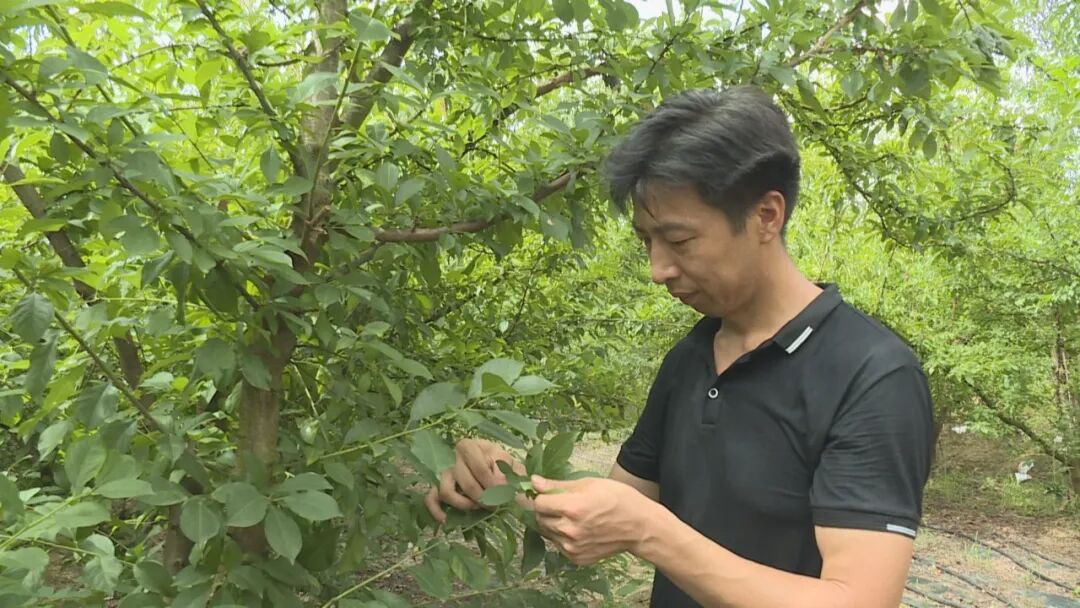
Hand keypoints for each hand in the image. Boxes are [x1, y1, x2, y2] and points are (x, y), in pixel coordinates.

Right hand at [424, 438, 523, 522]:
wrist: (494, 466)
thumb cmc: (499, 463)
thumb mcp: (507, 462)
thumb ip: (506, 472)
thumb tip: (500, 485)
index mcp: (470, 447)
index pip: (480, 469)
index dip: (493, 486)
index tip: (503, 493)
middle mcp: (453, 459)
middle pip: (467, 484)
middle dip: (483, 499)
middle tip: (495, 505)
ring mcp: (444, 474)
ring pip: (446, 492)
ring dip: (464, 504)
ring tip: (478, 507)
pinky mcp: (438, 487)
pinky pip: (431, 499)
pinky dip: (437, 511)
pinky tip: (447, 519)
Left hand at [532, 475, 654, 565]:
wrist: (639, 527)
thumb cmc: (618, 499)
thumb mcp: (589, 484)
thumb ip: (558, 485)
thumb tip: (534, 482)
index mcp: (572, 508)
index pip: (538, 503)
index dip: (543, 496)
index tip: (551, 494)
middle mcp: (569, 530)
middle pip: (540, 518)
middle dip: (546, 510)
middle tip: (563, 504)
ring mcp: (572, 547)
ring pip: (548, 532)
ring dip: (553, 523)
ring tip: (573, 517)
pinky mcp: (576, 558)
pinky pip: (558, 545)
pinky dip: (562, 537)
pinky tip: (579, 530)